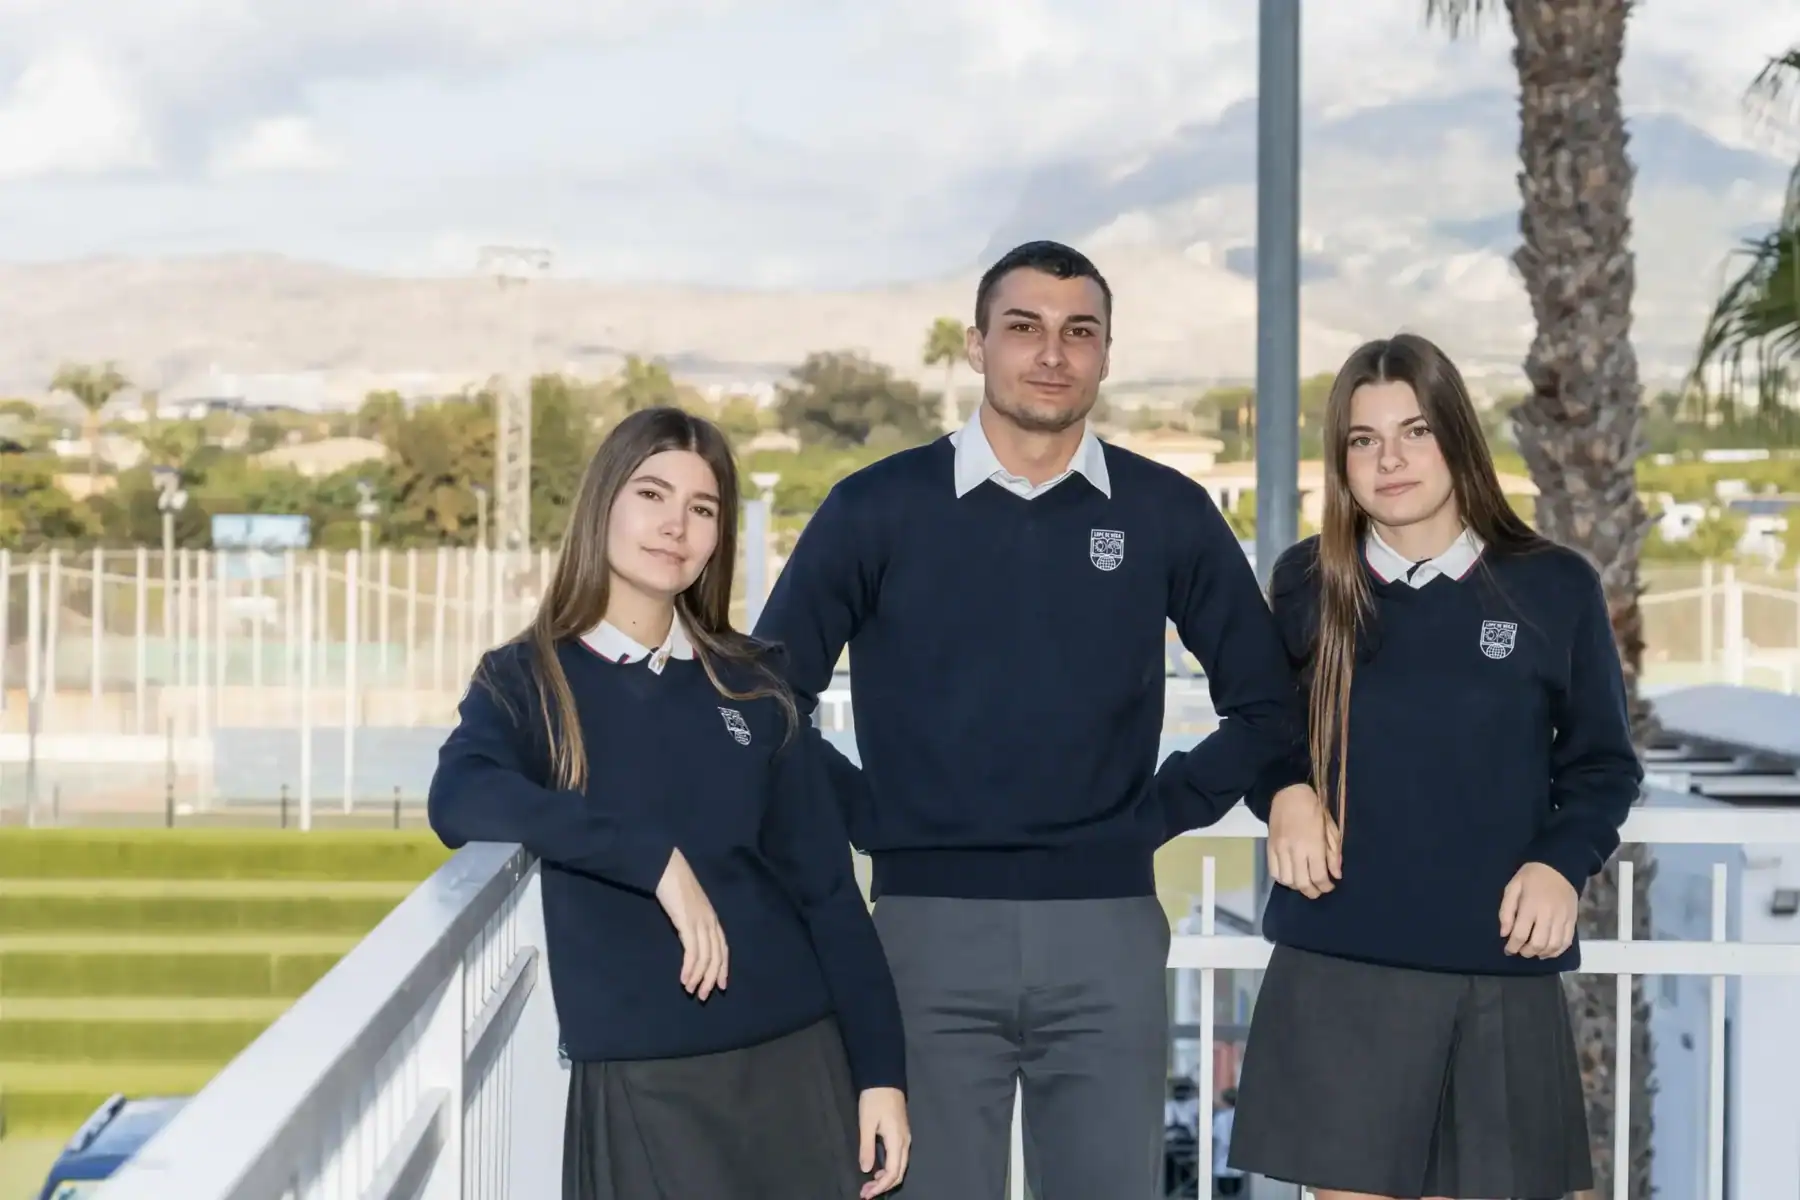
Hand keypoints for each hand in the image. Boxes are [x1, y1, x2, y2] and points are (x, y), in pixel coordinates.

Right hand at [654, 848, 727, 998]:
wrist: (666, 866)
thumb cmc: (674, 885)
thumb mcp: (688, 906)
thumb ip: (692, 920)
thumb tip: (690, 937)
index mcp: (712, 917)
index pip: (723, 947)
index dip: (723, 967)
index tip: (721, 985)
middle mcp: (710, 921)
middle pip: (717, 956)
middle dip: (712, 978)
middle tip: (703, 995)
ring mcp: (700, 921)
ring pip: (706, 957)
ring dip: (699, 977)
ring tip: (691, 990)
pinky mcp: (687, 922)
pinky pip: (692, 952)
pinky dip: (690, 968)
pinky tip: (684, 978)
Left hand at [857, 1087, 910, 1196]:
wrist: (885, 1080)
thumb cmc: (874, 1100)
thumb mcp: (866, 1123)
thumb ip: (867, 1147)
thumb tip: (866, 1170)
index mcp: (897, 1141)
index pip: (892, 1173)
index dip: (879, 1187)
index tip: (865, 1194)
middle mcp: (905, 1143)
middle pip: (899, 1173)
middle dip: (883, 1187)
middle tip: (865, 1193)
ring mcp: (906, 1139)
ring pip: (900, 1167)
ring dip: (886, 1179)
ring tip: (869, 1184)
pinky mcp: (903, 1135)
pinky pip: (900, 1159)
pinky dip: (890, 1170)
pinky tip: (878, 1170)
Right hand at [1267, 784, 1340, 898]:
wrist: (1289, 794)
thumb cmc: (1314, 810)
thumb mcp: (1331, 829)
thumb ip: (1334, 854)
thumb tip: (1336, 875)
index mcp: (1313, 845)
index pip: (1318, 876)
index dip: (1325, 886)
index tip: (1330, 885)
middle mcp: (1294, 850)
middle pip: (1301, 883)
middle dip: (1312, 891)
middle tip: (1318, 890)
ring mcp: (1280, 850)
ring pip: (1286, 880)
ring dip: (1297, 886)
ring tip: (1305, 882)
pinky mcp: (1269, 848)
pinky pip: (1273, 872)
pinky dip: (1283, 879)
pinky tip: (1291, 876)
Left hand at [1499, 862, 1578, 957]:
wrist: (1559, 866)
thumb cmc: (1531, 876)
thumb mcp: (1513, 887)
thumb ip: (1506, 911)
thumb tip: (1504, 933)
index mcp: (1530, 906)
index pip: (1521, 934)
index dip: (1513, 946)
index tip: (1508, 950)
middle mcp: (1548, 915)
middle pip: (1538, 944)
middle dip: (1526, 952)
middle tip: (1520, 951)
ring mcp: (1563, 918)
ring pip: (1553, 946)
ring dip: (1541, 954)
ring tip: (1532, 952)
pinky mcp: (1572, 920)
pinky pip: (1567, 942)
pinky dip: (1557, 951)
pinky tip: (1548, 952)